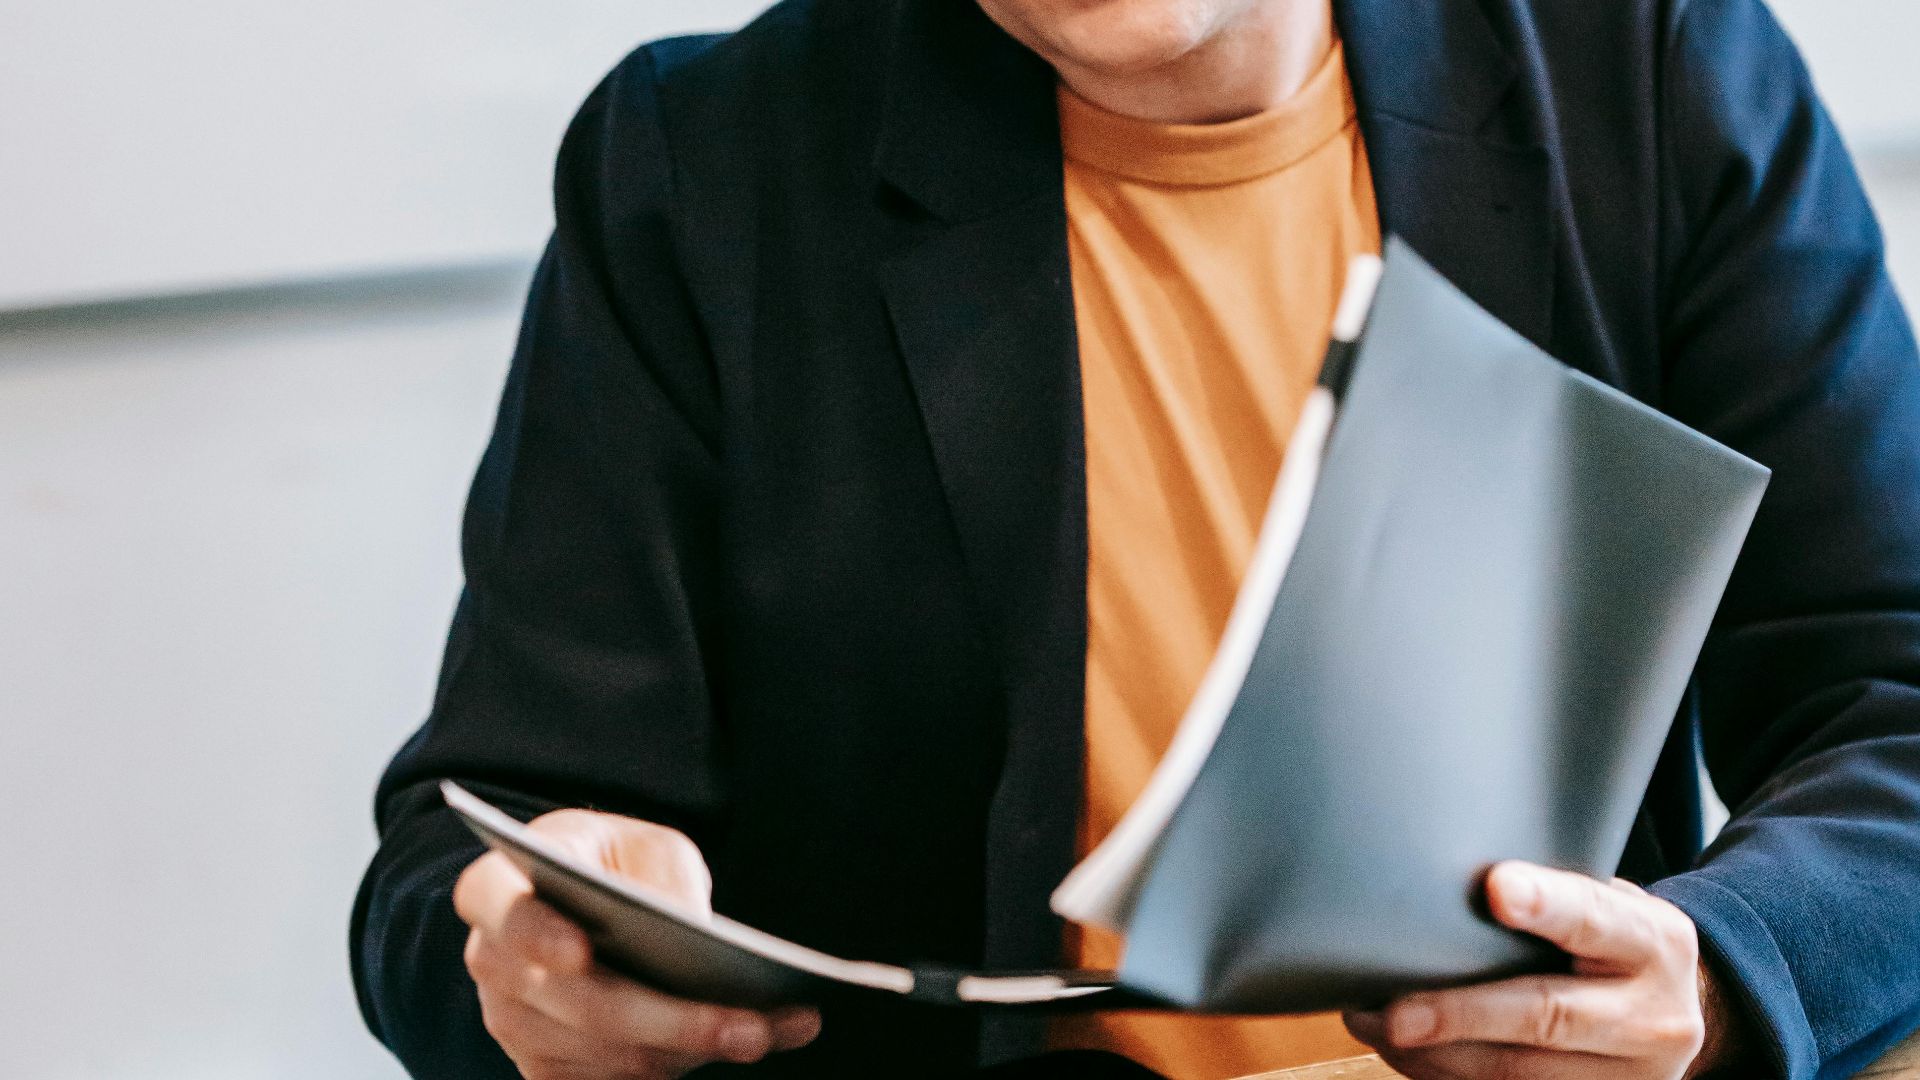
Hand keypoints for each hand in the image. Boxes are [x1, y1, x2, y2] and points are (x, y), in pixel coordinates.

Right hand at [453, 808, 820, 1079]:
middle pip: (578, 1005)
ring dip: (691, 1051)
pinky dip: (684, 1066)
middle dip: (671, 1021)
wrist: (586, 901)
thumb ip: (662, 874)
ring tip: (766, 1031)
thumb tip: (693, 929)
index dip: (536, 936)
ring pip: (605, 1056)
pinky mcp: (548, 1068)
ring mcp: (514, 1025)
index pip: (503, 912)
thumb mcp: (642, 842)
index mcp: (497, 889)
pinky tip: (751, 1039)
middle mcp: (493, 964)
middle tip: (749, 1025)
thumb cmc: (613, 862)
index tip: (580, 953)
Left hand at [1342, 862, 1730, 1079]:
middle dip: (1464, 1014)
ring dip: (1438, 1056)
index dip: (1547, 903)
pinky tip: (1407, 1057)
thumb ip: (1558, 899)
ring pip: (1521, 1073)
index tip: (1496, 889)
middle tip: (1395, 1013)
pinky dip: (1450, 1077)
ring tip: (1374, 1027)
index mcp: (1653, 943)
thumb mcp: (1614, 910)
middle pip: (1549, 1016)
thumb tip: (1455, 883)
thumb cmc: (1617, 945)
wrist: (1680, 1015)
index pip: (1596, 918)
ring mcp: (1630, 1075)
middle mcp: (1651, 1016)